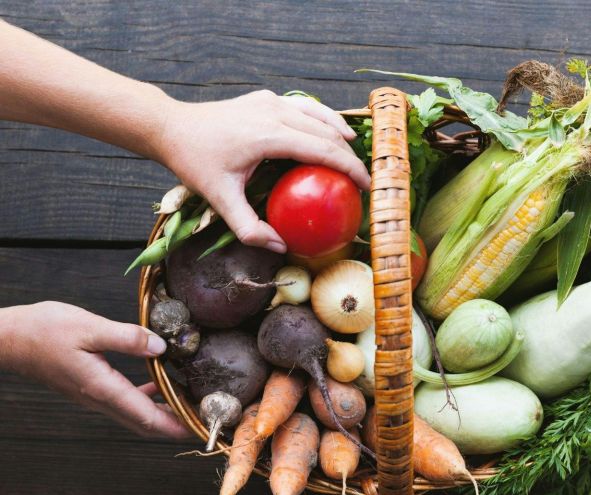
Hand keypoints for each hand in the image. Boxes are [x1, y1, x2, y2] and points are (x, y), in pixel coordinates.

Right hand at [0, 302, 189, 438]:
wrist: (9, 338)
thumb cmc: (43, 331)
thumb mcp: (89, 327)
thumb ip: (127, 338)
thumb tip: (160, 348)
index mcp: (103, 388)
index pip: (148, 417)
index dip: (177, 425)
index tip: (201, 429)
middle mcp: (100, 399)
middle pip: (145, 422)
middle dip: (177, 425)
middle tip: (204, 421)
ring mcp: (94, 396)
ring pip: (136, 414)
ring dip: (164, 414)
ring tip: (190, 405)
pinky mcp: (90, 387)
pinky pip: (126, 401)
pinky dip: (148, 398)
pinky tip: (159, 384)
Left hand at [158, 91, 370, 251]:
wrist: (172, 128)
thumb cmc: (195, 163)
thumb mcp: (220, 200)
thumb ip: (249, 228)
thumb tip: (280, 246)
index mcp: (269, 135)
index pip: (323, 149)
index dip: (350, 168)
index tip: (366, 187)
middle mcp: (275, 112)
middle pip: (328, 133)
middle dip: (351, 157)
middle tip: (362, 182)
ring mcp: (272, 102)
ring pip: (321, 116)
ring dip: (341, 137)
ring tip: (354, 160)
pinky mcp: (267, 99)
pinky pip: (306, 108)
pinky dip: (325, 121)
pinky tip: (335, 133)